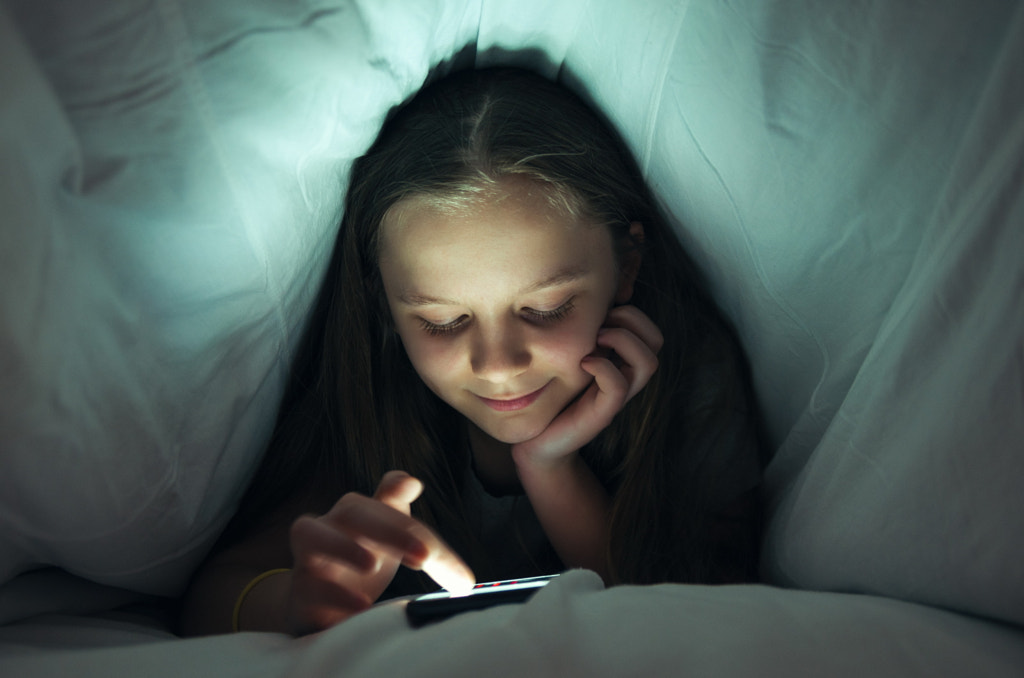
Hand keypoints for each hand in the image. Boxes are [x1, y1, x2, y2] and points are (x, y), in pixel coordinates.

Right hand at [285, 470, 474, 633]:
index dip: (398, 489)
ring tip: (372, 564)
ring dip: (344, 548)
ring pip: (312, 536)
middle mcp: (330, 525)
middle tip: (425, 556)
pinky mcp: (299, 594)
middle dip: (391, 531)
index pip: (385, 496)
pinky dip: (336, 595)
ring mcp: (309, 557)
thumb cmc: (359, 564)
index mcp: (358, 512)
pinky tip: (361, 605)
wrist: (315, 607)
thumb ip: (406, 520)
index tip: (414, 487)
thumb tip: (413, 482)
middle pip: (354, 512)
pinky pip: (310, 588)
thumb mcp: (389, 542)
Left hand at [512, 305, 662, 467]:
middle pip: (656, 342)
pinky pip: (618, 385)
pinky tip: (583, 363)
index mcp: (621, 364)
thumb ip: (581, 337)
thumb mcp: (567, 358)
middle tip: (598, 326)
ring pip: (648, 363)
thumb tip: (587, 306)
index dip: (631, 314)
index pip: (651, 332)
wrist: (538, 441)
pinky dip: (603, 366)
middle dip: (630, 321)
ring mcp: (617, 398)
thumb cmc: (550, 395)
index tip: (598, 316)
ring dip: (622, 340)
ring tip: (594, 340)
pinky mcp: (602, 414)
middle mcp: (626, 379)